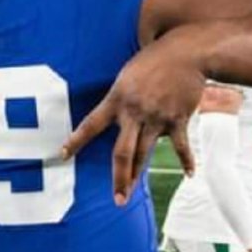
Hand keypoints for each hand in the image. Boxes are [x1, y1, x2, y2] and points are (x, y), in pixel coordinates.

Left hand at [61, 33, 201, 204]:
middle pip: (121, 152)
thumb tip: (120, 117)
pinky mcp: (177, 119)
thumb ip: (122, 98)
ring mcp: (156, 117)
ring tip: (131, 194)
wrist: (185, 52)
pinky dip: (186, 161)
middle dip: (118, 178)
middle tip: (116, 200)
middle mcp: (134, 110)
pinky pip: (180, 147)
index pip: (91, 123)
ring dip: (137, 176)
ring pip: (144, 154)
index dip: (76, 140)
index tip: (63, 154)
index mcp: (117, 97)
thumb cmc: (154, 60)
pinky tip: (189, 174)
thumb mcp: (128, 73)